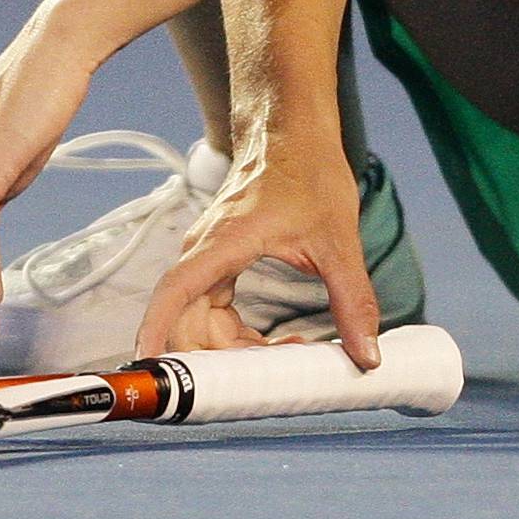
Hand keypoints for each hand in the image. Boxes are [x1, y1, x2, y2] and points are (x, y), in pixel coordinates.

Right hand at [135, 133, 380, 369]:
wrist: (295, 130)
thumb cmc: (309, 170)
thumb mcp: (337, 239)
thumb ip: (351, 300)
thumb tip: (367, 355)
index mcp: (224, 241)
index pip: (175, 292)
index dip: (156, 333)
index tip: (151, 373)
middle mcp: (205, 249)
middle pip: (187, 320)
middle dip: (216, 362)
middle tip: (261, 388)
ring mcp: (210, 253)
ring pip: (201, 318)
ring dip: (231, 351)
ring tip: (282, 361)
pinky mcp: (220, 257)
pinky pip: (214, 307)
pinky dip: (235, 334)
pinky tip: (272, 343)